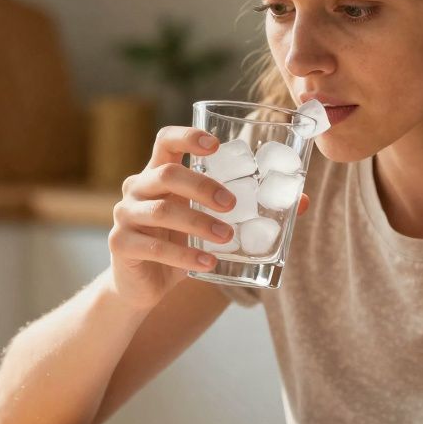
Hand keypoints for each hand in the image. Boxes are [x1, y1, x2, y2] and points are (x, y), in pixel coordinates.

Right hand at [106, 126, 308, 308]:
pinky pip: (154, 247)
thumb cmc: (180, 245)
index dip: (188, 136)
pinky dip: (185, 256)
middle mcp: (137, 188)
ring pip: (161, 211)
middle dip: (202, 186)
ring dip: (198, 224)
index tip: (215, 145)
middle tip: (232, 203)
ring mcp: (125, 215)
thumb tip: (302, 202)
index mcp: (158, 174)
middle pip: (166, 173)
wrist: (145, 287)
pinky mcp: (120, 244)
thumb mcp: (209, 223)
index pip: (165, 141)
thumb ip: (246, 210)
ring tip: (226, 237)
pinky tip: (208, 263)